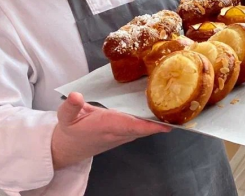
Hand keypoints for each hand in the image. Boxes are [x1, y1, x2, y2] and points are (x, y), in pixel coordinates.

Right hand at [51, 92, 170, 169]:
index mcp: (105, 126)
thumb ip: (70, 106)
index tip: (164, 124)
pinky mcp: (123, 134)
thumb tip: (76, 95)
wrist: (67, 150)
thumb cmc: (69, 131)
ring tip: (177, 106)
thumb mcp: (64, 117)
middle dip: (161, 121)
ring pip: (143, 128)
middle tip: (180, 109)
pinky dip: (152, 121)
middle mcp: (117, 132)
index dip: (147, 125)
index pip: (129, 126)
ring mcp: (121, 135)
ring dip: (159, 121)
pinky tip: (163, 111)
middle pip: (143, 128)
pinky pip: (140, 128)